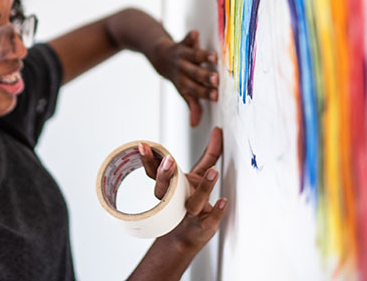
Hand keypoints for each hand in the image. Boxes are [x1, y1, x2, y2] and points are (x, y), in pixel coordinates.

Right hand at [138, 127, 226, 250]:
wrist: (189, 236)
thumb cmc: (192, 202)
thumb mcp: (199, 175)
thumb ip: (209, 154)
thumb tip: (218, 131)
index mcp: (169, 187)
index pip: (154, 173)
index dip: (148, 159)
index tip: (143, 145)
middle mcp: (176, 201)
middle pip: (164, 190)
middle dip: (164, 175)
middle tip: (169, 160)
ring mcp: (191, 214)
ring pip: (194, 203)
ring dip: (203, 187)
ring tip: (212, 172)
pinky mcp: (205, 226)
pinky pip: (210, 219)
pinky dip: (217, 211)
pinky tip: (223, 201)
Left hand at [151, 31, 218, 126]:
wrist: (158, 56)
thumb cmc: (176, 75)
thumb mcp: (182, 90)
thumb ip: (192, 104)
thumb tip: (195, 124)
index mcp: (183, 82)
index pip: (195, 90)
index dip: (205, 93)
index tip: (216, 96)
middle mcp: (182, 69)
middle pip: (195, 74)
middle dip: (205, 77)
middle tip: (216, 79)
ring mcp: (182, 56)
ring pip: (193, 56)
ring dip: (203, 57)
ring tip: (214, 57)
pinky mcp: (181, 43)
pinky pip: (186, 39)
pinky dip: (190, 37)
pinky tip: (195, 33)